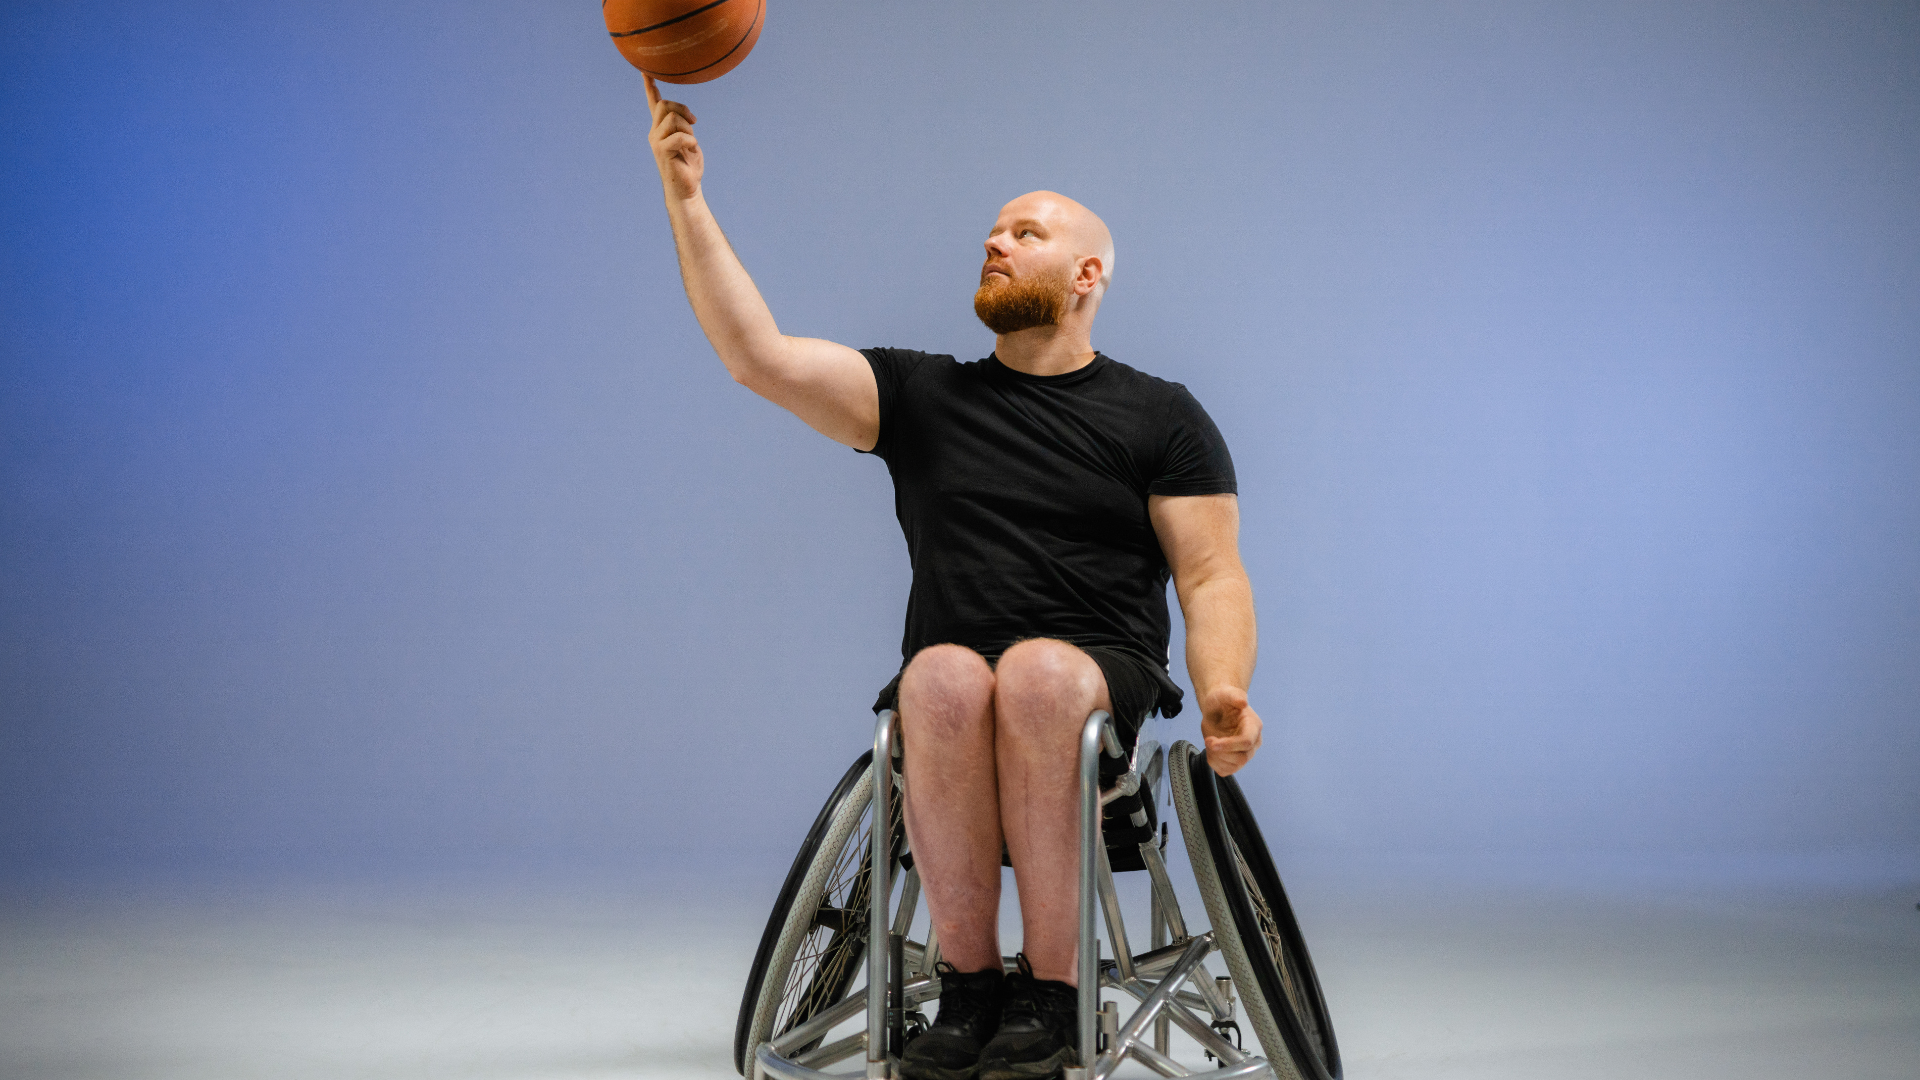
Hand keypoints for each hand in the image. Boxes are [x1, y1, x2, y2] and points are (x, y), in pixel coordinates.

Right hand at [645, 74, 702, 201]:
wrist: (686, 190)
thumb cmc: (688, 166)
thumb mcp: (688, 140)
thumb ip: (684, 126)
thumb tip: (687, 117)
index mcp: (660, 128)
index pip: (654, 103)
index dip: (649, 86)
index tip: (645, 70)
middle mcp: (654, 132)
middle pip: (665, 105)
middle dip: (683, 109)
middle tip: (694, 122)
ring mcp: (656, 141)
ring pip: (673, 118)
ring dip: (688, 128)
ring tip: (691, 143)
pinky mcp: (662, 151)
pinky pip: (679, 135)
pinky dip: (690, 140)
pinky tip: (692, 149)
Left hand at [1200, 685, 1261, 776]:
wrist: (1218, 708)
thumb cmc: (1222, 700)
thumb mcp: (1225, 693)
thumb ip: (1234, 695)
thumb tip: (1243, 702)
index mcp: (1253, 725)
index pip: (1246, 742)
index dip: (1228, 745)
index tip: (1211, 741)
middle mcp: (1254, 741)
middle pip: (1242, 757)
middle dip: (1221, 752)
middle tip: (1208, 740)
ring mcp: (1246, 752)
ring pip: (1234, 766)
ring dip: (1217, 757)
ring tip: (1210, 742)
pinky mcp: (1236, 760)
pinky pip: (1226, 770)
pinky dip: (1215, 763)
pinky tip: (1211, 750)